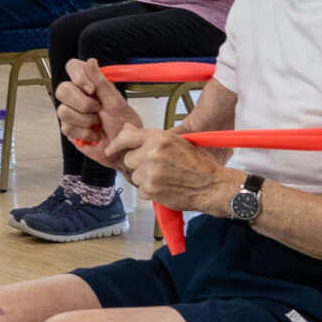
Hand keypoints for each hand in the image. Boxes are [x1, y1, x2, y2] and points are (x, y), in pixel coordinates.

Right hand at [55, 55, 140, 165]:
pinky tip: (94, 135)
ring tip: (97, 124)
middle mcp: (78, 97)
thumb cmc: (124, 125)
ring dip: (85, 120)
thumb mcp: (116, 102)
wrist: (124, 149)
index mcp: (90, 85)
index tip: (92, 90)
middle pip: (62, 89)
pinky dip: (84, 133)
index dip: (78, 76)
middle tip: (98, 110)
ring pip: (63, 110)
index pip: (72, 67)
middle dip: (82, 103)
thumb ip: (101, 82)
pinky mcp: (70, 130)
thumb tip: (90, 61)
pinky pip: (66, 127)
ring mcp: (72, 114)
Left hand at [116, 124, 230, 211]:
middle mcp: (152, 153)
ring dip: (144, 178)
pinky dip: (150, 191)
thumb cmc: (198, 163)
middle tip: (155, 167)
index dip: (116, 144)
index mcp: (159, 138)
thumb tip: (126, 130)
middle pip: (128, 159)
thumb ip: (151, 137)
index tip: (110, 150)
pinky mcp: (151, 189)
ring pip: (134, 176)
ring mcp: (150, 172)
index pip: (126, 137)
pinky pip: (141, 190)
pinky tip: (165, 188)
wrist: (211, 186)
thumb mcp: (177, 141)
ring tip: (163, 178)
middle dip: (138, 164)